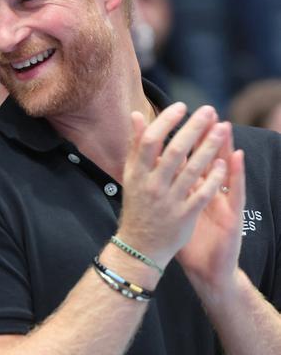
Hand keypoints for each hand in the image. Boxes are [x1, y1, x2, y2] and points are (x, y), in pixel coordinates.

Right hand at [118, 103, 228, 269]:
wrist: (139, 247)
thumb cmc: (137, 206)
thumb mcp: (131, 176)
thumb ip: (135, 146)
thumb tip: (136, 115)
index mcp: (137, 174)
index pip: (150, 141)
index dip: (166, 121)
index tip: (182, 106)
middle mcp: (152, 186)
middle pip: (174, 152)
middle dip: (193, 129)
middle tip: (209, 111)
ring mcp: (168, 202)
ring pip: (191, 170)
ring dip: (208, 148)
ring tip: (222, 129)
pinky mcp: (183, 217)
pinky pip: (202, 194)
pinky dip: (213, 178)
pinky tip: (223, 163)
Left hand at [176, 124, 244, 294]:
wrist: (207, 271)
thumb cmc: (189, 241)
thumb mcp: (172, 214)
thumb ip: (162, 193)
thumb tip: (142, 179)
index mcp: (192, 192)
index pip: (189, 162)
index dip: (184, 143)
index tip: (176, 120)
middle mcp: (209, 193)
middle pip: (207, 160)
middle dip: (205, 138)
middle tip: (205, 113)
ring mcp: (222, 202)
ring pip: (223, 170)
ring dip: (223, 147)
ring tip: (224, 124)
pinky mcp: (232, 215)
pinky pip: (235, 191)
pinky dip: (236, 174)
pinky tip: (236, 157)